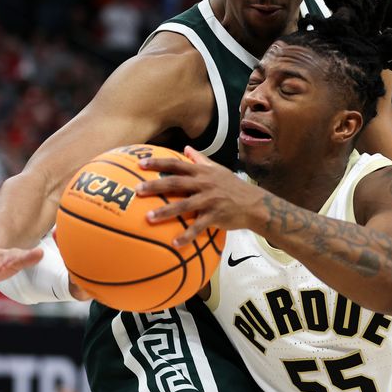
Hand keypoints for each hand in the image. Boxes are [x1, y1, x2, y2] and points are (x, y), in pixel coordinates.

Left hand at [134, 146, 266, 246]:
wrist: (254, 204)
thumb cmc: (233, 186)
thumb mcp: (218, 169)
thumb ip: (200, 159)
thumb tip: (186, 148)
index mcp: (202, 172)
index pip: (177, 164)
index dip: (158, 163)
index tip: (141, 164)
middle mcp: (204, 183)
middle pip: (176, 182)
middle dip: (155, 186)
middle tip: (137, 190)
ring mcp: (210, 200)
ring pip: (184, 205)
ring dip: (165, 212)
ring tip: (149, 218)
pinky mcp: (216, 216)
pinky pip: (199, 227)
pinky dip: (187, 236)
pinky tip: (175, 244)